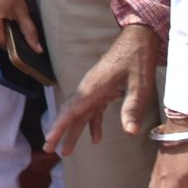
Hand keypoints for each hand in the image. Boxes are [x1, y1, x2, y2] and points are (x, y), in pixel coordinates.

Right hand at [52, 22, 160, 153]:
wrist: (138, 37)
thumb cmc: (138, 59)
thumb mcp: (140, 85)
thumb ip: (132, 108)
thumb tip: (130, 133)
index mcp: (94, 87)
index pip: (72, 110)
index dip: (60, 126)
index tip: (49, 140)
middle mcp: (90, 88)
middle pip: (71, 112)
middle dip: (59, 131)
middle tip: (48, 149)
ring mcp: (95, 88)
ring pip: (80, 113)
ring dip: (73, 131)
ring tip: (66, 150)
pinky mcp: (103, 88)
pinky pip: (93, 109)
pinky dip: (92, 124)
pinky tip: (96, 138)